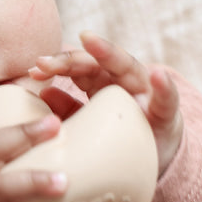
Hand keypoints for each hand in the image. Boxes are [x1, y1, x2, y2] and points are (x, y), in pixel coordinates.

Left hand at [28, 31, 182, 174]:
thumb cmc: (115, 137)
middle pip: (96, 63)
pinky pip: (166, 100)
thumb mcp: (87, 123)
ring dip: (110, 54)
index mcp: (102, 83)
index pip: (79, 67)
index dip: (57, 65)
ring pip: (128, 68)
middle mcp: (123, 81)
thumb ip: (68, 109)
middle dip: (70, 59)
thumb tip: (43, 94)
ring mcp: (146, 95)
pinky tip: (158, 77)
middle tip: (45, 62)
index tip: (35, 68)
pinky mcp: (166, 116)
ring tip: (92, 42)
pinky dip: (164, 88)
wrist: (153, 159)